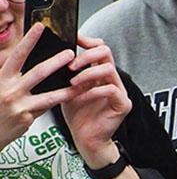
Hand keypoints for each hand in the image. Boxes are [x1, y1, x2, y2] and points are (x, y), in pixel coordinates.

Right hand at [0, 23, 75, 148]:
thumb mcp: (0, 87)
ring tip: (82, 79)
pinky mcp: (26, 119)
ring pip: (49, 95)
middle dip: (56, 62)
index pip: (17, 56)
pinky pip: (48, 108)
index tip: (40, 28)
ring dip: (68, 87)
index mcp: (1, 78)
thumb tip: (35, 63)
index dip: (29, 41)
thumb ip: (14, 77)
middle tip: (71, 53)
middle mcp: (9, 90)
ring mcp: (18, 105)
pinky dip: (61, 101)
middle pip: (37, 72)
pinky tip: (74, 95)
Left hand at [60, 36, 130, 165]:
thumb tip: (52, 56)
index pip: (99, 48)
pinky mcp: (123, 105)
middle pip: (106, 52)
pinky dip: (93, 91)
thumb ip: (66, 73)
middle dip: (87, 55)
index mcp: (99, 73)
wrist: (85, 139)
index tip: (72, 39)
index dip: (87, 41)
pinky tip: (81, 97)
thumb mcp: (67, 89)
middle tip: (71, 65)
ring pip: (109, 69)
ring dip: (88, 73)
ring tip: (73, 82)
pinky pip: (111, 90)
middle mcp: (111, 79)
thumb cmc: (78, 115)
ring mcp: (120, 91)